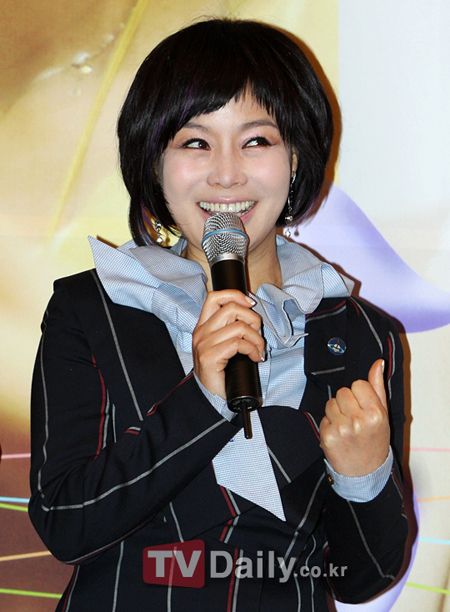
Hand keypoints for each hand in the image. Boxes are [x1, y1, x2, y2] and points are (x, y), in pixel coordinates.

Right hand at [192, 290, 263, 398]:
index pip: (214, 297)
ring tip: (258, 350)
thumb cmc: (220, 371)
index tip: (250, 304)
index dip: (235, 295)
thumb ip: (230, 328)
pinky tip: (255, 357)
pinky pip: (238, 344)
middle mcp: (201, 332)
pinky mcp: (210, 357)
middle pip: (231, 308)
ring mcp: (204, 344)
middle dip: (252, 318)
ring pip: (238, 327)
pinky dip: (252, 349)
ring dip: (256, 338)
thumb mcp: (223, 344)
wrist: (209, 397)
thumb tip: (251, 315)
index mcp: (203, 326)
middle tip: (257, 334)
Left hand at [319, 359, 389, 476]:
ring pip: (331, 403)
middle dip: (346, 402)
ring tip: (347, 426)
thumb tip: (378, 362)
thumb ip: (378, 386)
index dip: (359, 394)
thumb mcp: (383, 414)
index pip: (358, 384)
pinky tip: (339, 435)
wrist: (365, 472)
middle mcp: (358, 420)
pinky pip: (324, 417)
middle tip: (354, 418)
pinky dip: (329, 423)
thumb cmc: (375, 440)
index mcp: (375, 413)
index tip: (363, 406)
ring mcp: (341, 428)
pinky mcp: (327, 436)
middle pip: (342, 391)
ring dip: (336, 411)